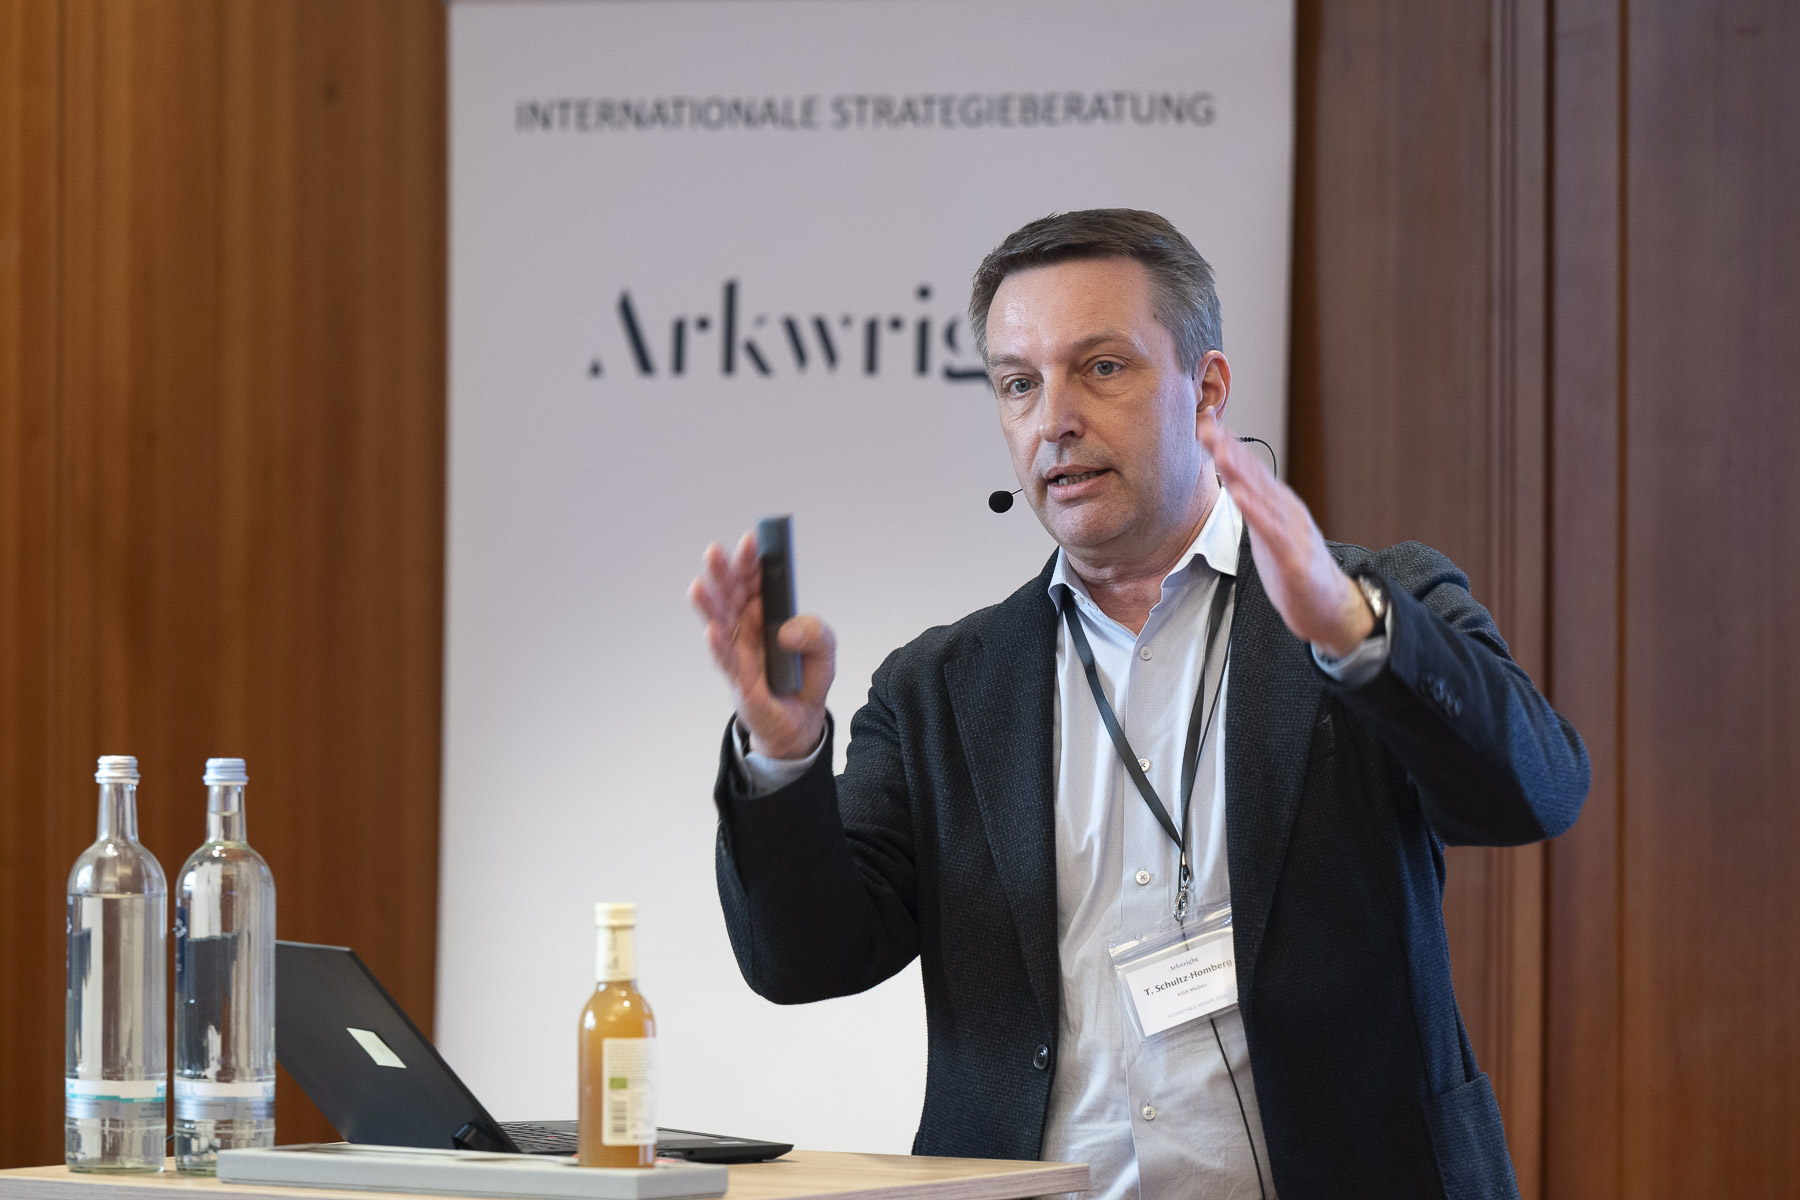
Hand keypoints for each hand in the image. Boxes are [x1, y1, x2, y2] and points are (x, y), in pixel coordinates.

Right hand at [688, 531, 835, 758]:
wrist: (801, 721)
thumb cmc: (805, 678)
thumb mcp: (825, 649)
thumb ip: (815, 632)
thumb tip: (787, 631)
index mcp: (765, 613)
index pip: (754, 581)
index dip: (751, 561)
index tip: (751, 541)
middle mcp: (747, 629)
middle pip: (731, 596)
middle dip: (724, 574)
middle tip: (716, 552)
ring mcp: (739, 653)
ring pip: (720, 623)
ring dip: (709, 605)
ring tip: (700, 587)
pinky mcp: (740, 681)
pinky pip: (727, 661)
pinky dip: (719, 646)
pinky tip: (713, 630)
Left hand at [1199, 415, 1373, 657]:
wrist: (1329, 606)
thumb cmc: (1295, 570)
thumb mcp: (1268, 532)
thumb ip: (1253, 506)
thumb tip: (1234, 481)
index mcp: (1279, 505)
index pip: (1251, 471)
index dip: (1229, 447)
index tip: (1207, 425)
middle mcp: (1286, 511)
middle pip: (1254, 476)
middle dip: (1230, 450)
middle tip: (1207, 426)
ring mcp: (1292, 531)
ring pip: (1261, 496)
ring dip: (1240, 472)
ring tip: (1220, 450)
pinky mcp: (1294, 556)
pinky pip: (1271, 530)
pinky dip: (1255, 510)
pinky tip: (1239, 495)